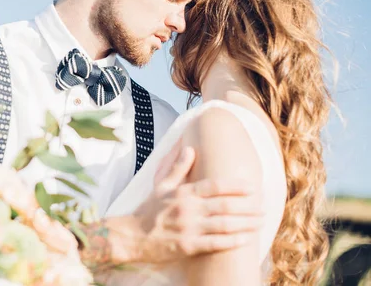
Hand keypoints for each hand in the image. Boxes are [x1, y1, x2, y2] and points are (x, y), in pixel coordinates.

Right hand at [134, 145, 263, 262]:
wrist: (130, 236)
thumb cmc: (148, 210)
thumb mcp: (162, 186)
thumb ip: (178, 168)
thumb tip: (190, 148)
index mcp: (183, 192)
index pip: (214, 185)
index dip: (236, 185)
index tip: (253, 187)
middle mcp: (187, 208)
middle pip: (225, 205)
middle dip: (248, 206)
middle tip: (264, 206)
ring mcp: (188, 228)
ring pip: (224, 224)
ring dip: (246, 223)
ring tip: (260, 221)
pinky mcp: (187, 246)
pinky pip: (215, 244)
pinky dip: (232, 241)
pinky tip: (246, 239)